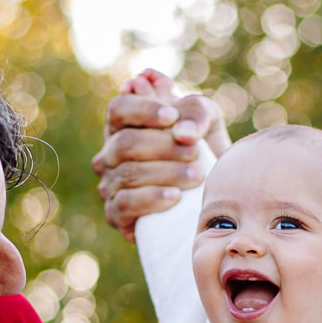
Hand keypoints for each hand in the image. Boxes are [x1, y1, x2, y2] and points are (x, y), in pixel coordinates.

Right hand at [92, 70, 230, 241]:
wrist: (211, 196)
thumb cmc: (204, 152)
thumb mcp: (207, 123)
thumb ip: (195, 110)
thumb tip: (181, 128)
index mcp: (124, 124)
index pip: (119, 108)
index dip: (143, 110)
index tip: (173, 116)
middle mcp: (110, 152)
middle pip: (124, 142)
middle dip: (163, 146)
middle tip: (195, 152)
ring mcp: (110, 183)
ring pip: (127, 173)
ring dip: (166, 173)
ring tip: (197, 176)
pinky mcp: (115, 214)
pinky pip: (125, 204)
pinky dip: (152, 198)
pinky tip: (175, 197)